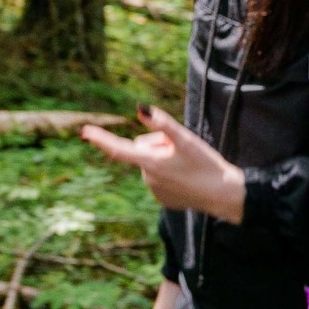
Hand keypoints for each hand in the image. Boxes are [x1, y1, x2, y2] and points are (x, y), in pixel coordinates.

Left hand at [81, 107, 246, 222]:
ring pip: (152, 163)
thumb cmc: (206, 164)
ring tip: (188, 165)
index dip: (101, 139)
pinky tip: (187, 177)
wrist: (223, 195)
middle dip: (158, 144)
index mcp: (150, 163)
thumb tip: (140, 108)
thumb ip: (161, 124)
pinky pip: (160, 178)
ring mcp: (155, 191)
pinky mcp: (164, 199)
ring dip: (165, 159)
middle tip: (182, 150)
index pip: (118, 149)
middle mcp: (147, 178)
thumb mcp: (186, 140)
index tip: (85, 131)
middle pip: (143, 149)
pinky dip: (171, 173)